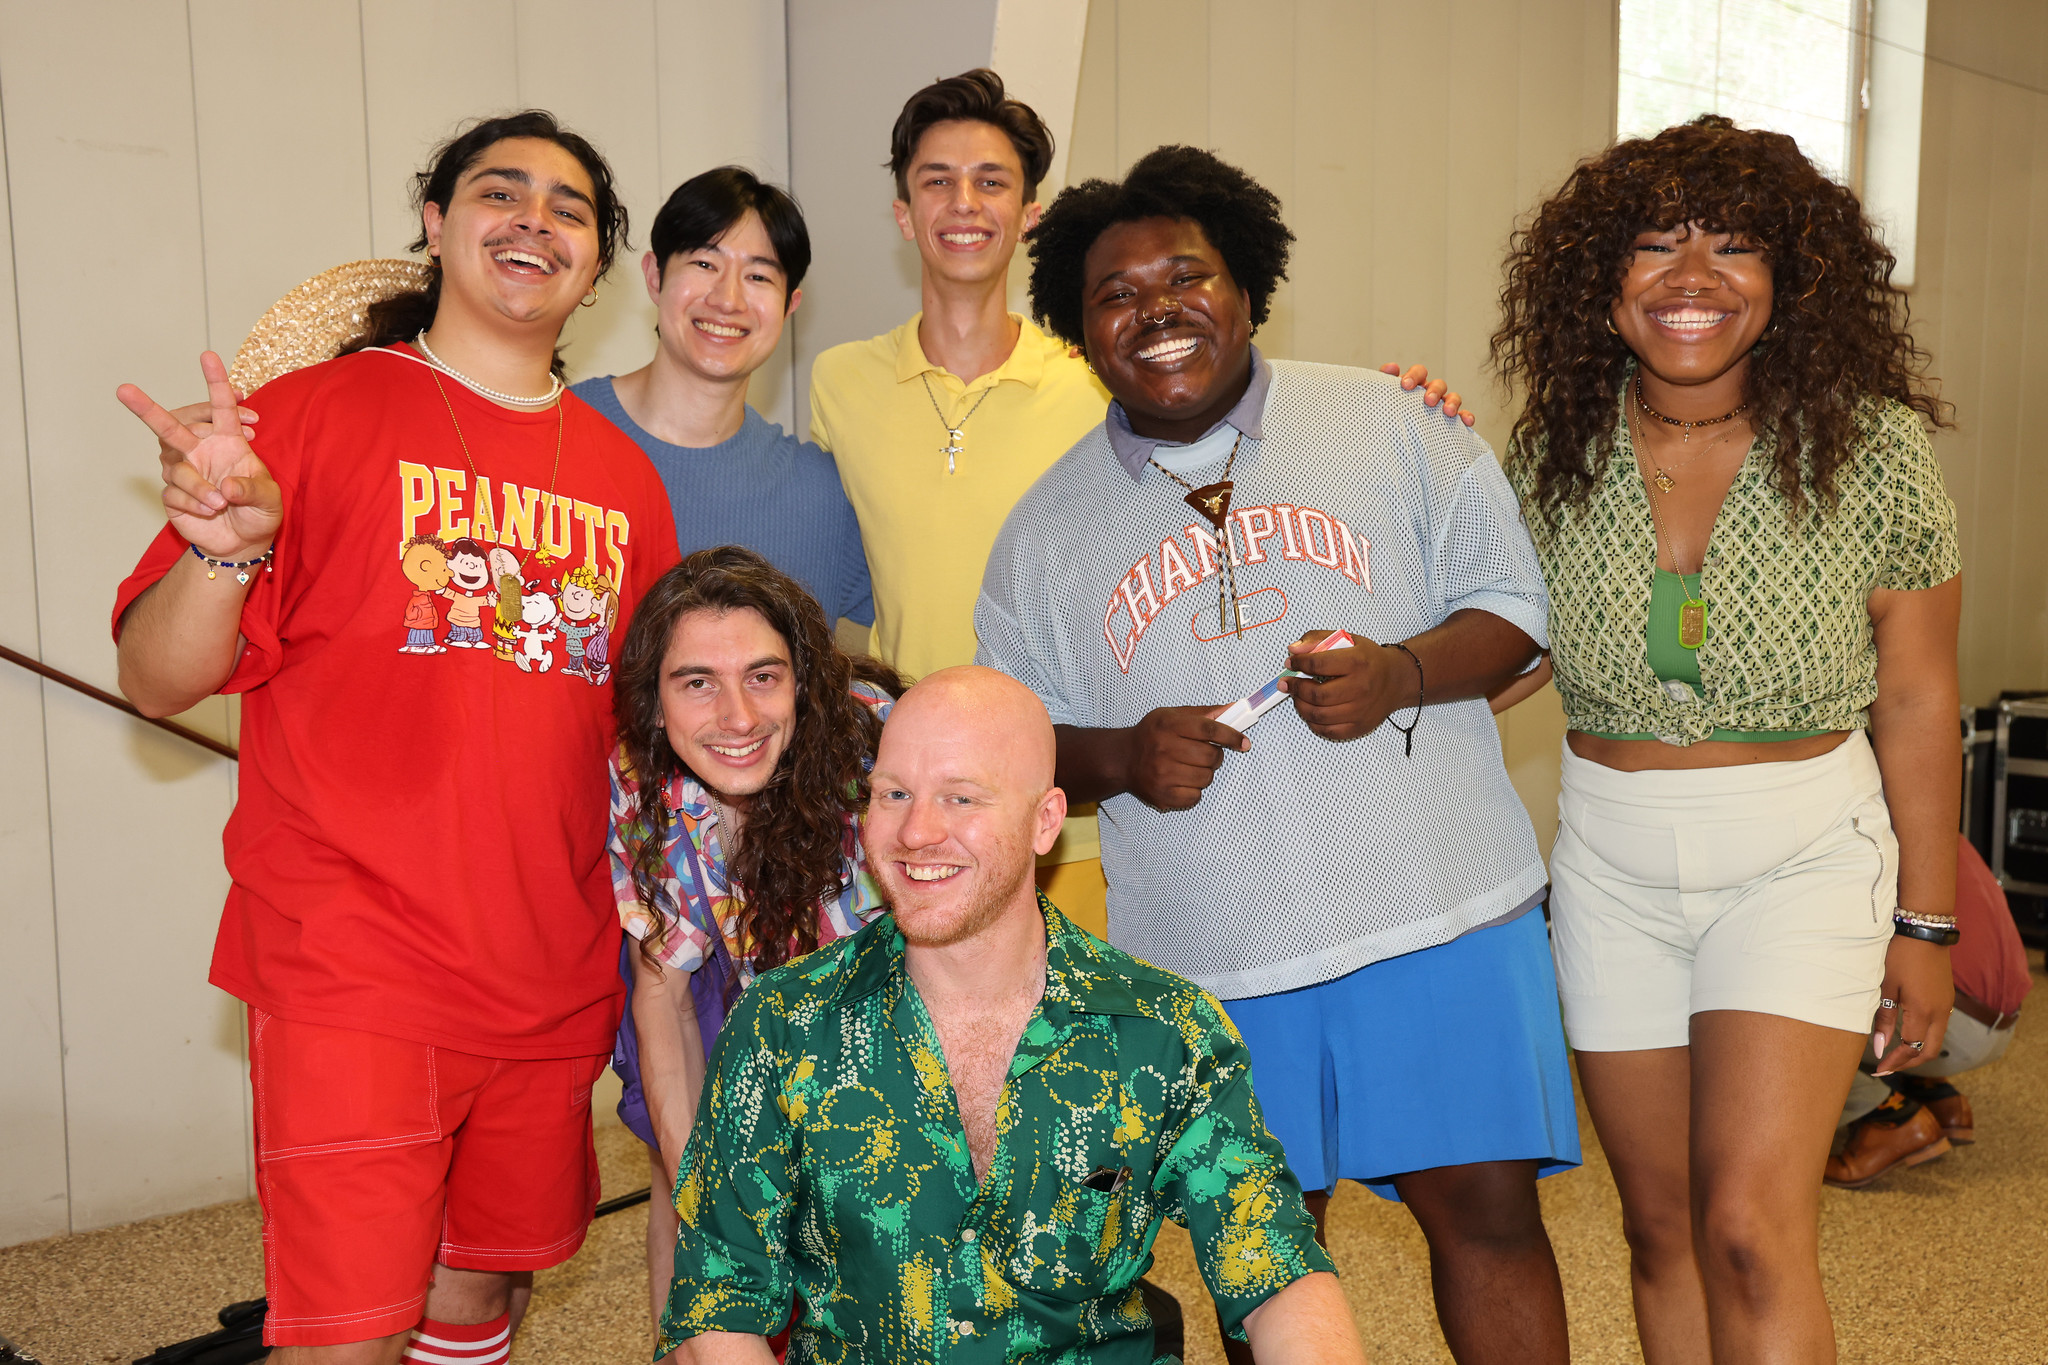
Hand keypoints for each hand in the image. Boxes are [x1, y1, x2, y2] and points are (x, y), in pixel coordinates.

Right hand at [117, 352, 279, 558]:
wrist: (243, 543)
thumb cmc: (259, 512)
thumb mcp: (269, 500)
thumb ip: (253, 489)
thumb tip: (225, 487)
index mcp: (228, 442)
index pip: (221, 409)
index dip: (216, 382)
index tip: (208, 355)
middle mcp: (201, 451)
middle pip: (171, 426)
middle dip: (146, 408)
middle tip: (123, 389)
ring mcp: (184, 472)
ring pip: (177, 469)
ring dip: (199, 486)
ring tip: (221, 503)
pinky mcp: (173, 495)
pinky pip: (175, 494)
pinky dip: (194, 503)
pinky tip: (210, 512)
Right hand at [1127, 705, 1248, 810]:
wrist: (1122, 759)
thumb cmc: (1151, 735)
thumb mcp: (1172, 715)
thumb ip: (1204, 714)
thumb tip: (1235, 708)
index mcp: (1168, 725)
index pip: (1209, 729)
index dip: (1230, 736)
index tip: (1243, 742)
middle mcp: (1163, 749)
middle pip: (1210, 757)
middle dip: (1215, 756)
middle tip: (1205, 755)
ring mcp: (1162, 775)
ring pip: (1206, 778)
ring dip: (1205, 774)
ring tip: (1190, 768)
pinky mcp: (1162, 795)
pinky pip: (1195, 797)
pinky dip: (1194, 791)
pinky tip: (1181, 781)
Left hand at [1282, 631, 1417, 740]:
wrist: (1396, 680)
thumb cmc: (1369, 659)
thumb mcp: (1347, 640)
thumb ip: (1318, 640)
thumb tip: (1294, 650)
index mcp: (1357, 662)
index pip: (1318, 664)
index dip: (1299, 664)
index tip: (1291, 663)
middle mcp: (1360, 688)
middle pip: (1317, 694)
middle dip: (1296, 688)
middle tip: (1288, 684)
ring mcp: (1360, 710)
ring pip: (1319, 715)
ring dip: (1301, 706)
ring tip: (1298, 696)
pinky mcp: (1359, 726)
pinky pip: (1328, 731)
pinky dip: (1313, 723)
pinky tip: (1311, 711)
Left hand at [1381, 361, 1474, 426]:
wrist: (1390, 436)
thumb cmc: (1386, 414)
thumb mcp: (1383, 398)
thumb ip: (1384, 382)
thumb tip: (1392, 367)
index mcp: (1415, 385)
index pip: (1419, 373)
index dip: (1414, 375)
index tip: (1406, 385)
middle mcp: (1429, 393)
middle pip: (1438, 384)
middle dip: (1434, 390)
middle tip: (1428, 401)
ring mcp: (1441, 406)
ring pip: (1452, 397)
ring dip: (1452, 402)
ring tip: (1448, 412)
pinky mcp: (1450, 421)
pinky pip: (1461, 416)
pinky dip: (1465, 416)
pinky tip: (1466, 421)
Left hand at [1871, 935, 1952, 1075]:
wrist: (1924, 930)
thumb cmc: (1899, 955)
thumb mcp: (1885, 986)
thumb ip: (1884, 1019)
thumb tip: (1880, 1048)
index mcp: (1924, 1011)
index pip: (1912, 1049)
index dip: (1896, 1062)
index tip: (1879, 1069)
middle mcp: (1940, 1012)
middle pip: (1930, 1051)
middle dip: (1909, 1063)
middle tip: (1888, 1068)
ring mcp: (1946, 1005)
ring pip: (1937, 1039)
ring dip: (1918, 1051)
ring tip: (1894, 1054)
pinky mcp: (1946, 997)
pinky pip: (1939, 1026)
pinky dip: (1924, 1037)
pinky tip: (1907, 1035)